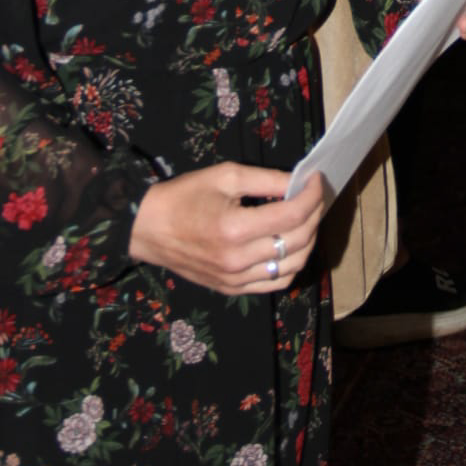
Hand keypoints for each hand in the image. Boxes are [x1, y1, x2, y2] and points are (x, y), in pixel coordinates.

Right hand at [128, 164, 325, 295]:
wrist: (148, 228)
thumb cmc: (185, 196)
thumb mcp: (226, 176)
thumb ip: (266, 180)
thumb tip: (299, 183)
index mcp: (235, 229)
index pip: (292, 215)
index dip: (312, 195)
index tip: (317, 179)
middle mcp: (238, 260)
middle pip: (297, 241)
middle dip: (314, 214)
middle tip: (314, 195)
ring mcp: (235, 280)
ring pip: (292, 266)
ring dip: (308, 241)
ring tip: (306, 218)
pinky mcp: (231, 289)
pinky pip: (274, 283)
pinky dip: (291, 265)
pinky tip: (291, 245)